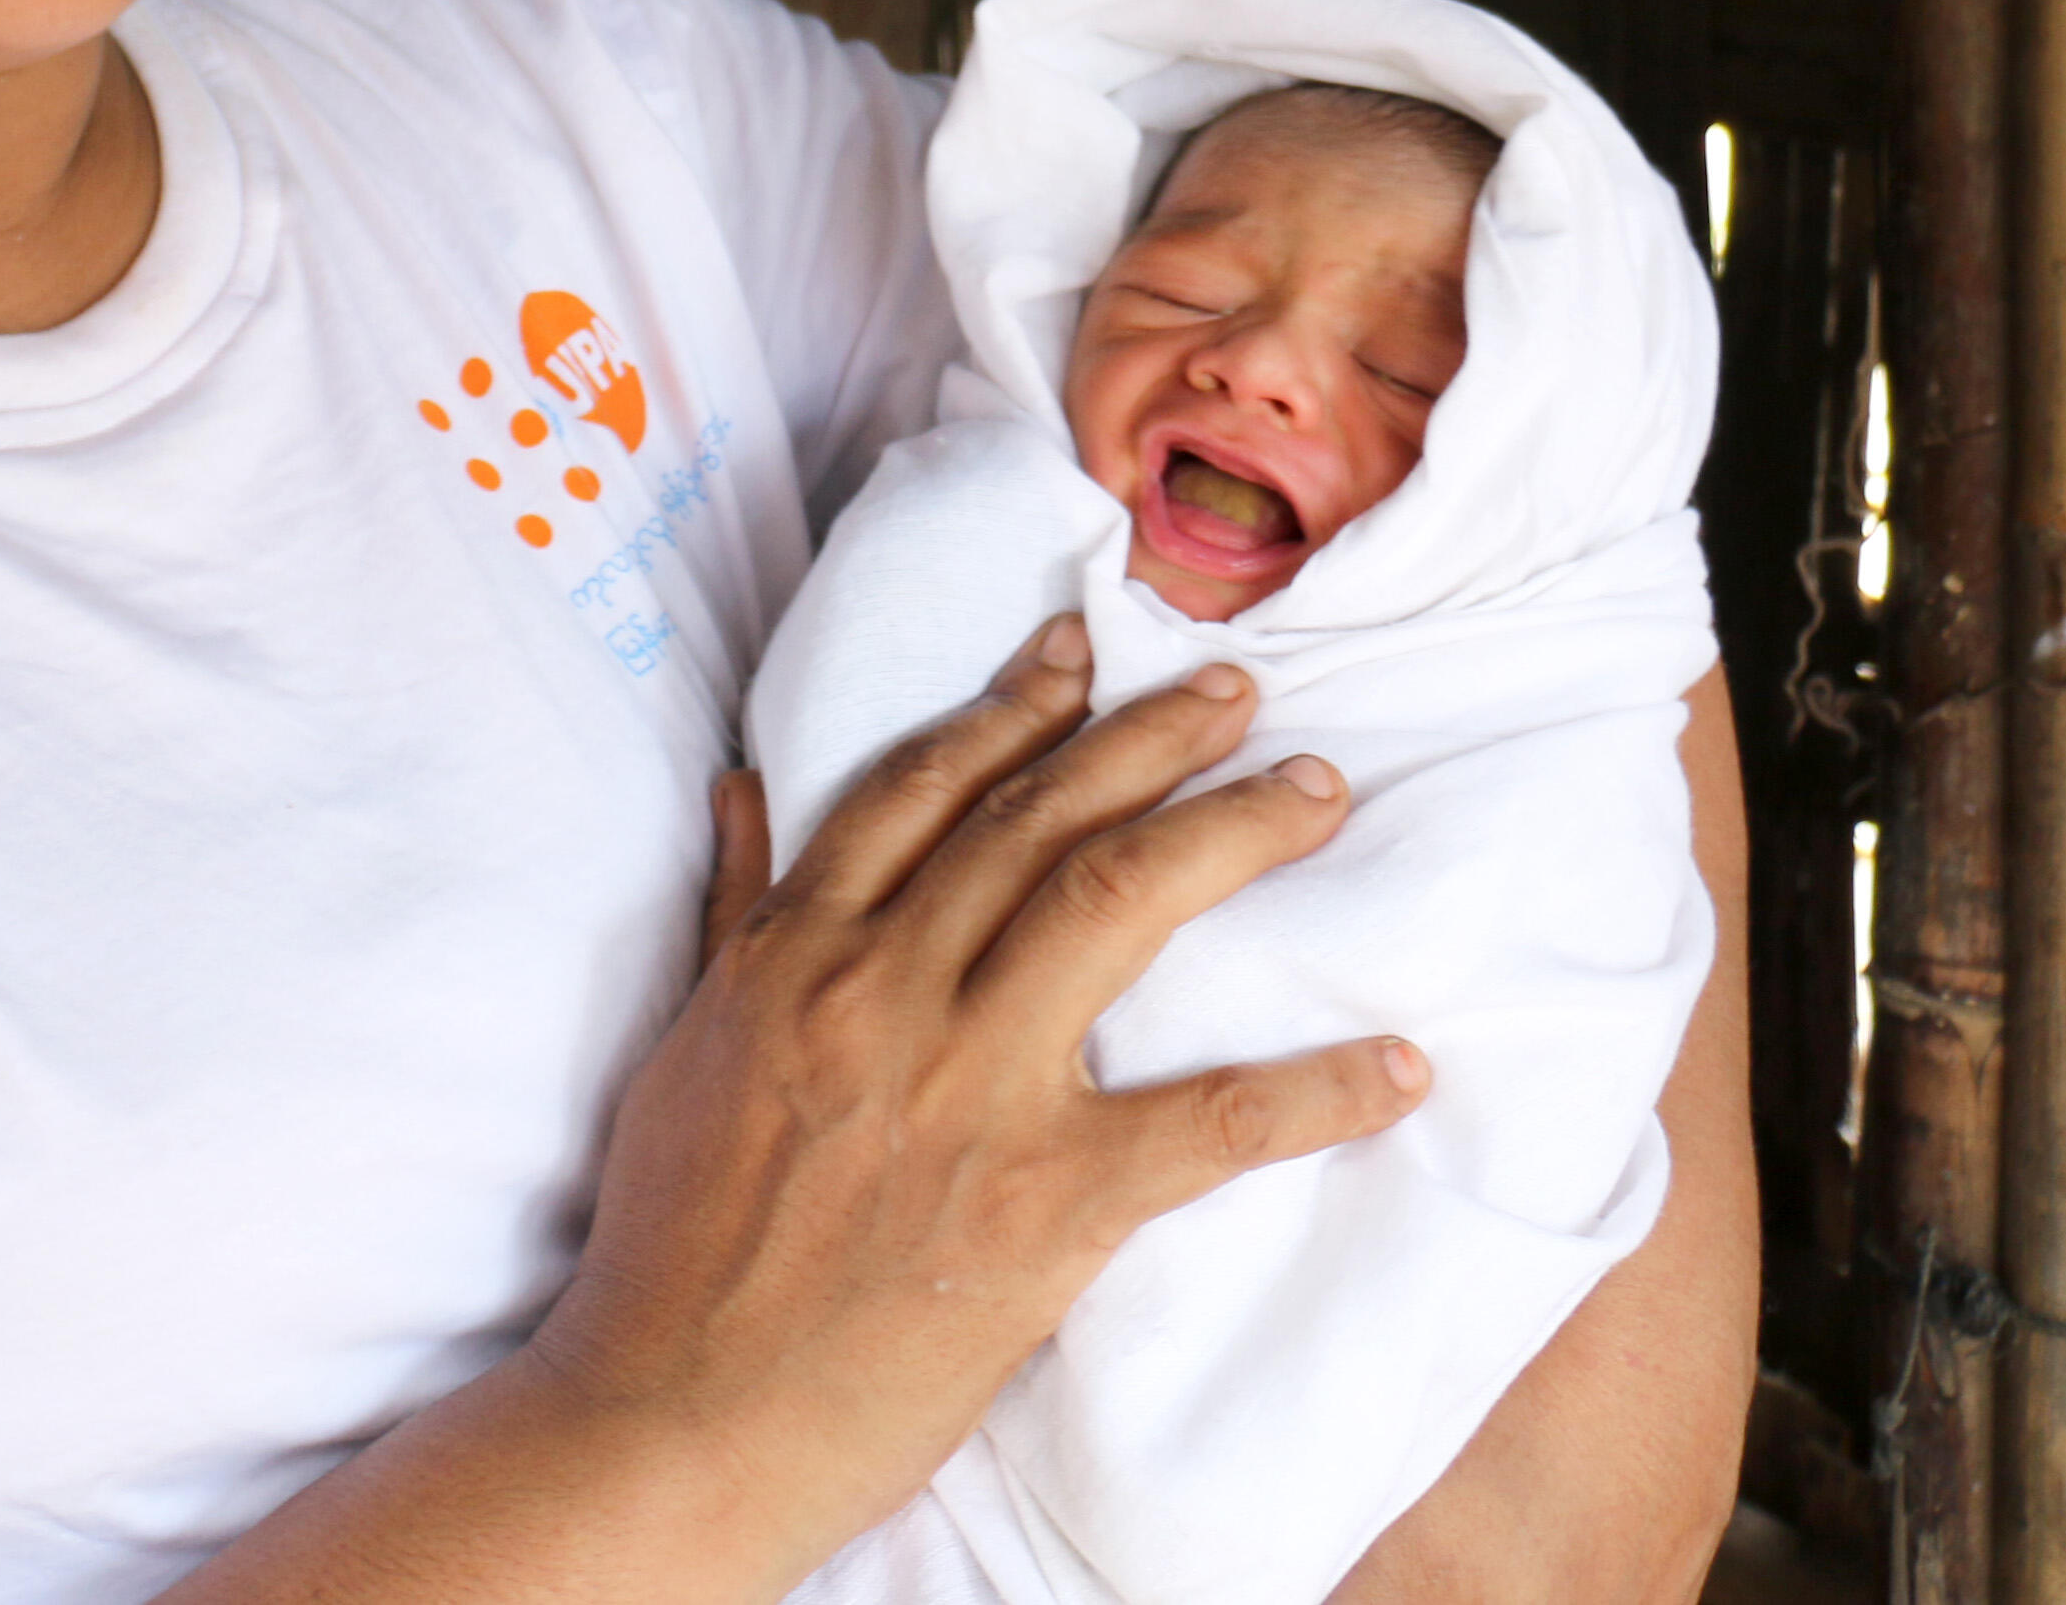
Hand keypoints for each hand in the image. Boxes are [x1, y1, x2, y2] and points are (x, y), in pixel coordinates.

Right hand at [514, 615, 1431, 1587]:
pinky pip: (1206, 1124)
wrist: (674, 1413)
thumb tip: (748, 788)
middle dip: (1151, 738)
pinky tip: (1396, 1067)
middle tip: (1238, 692)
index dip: (1013, 706)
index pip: (923, 786)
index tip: (1082, 651)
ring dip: (1231, 832)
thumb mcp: (688, 1045)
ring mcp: (970, 1087)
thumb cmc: (669, 1245)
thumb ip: (738, 913)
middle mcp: (886, 988)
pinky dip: (1314, 1092)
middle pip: (1040, 817)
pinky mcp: (1042, 1202)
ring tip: (1314, 793)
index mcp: (799, 951)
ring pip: (1117, 901)